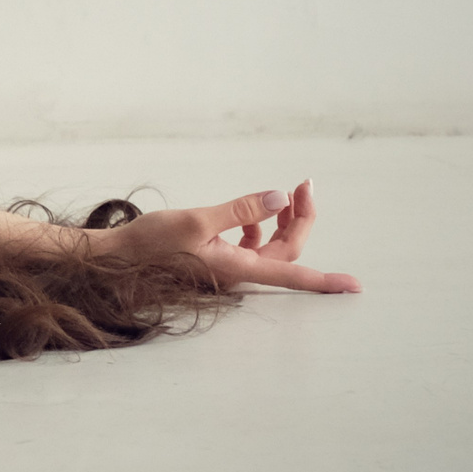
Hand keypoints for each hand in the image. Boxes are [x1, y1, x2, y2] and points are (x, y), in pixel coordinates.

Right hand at [106, 179, 359, 292]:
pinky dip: (258, 226)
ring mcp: (227, 266)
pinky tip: (251, 214)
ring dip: (283, 220)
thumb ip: (240, 209)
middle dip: (302, 218)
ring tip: (287, 194)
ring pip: (271, 246)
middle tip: (304, 185)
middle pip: (287, 249)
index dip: (325, 281)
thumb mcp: (196, 220)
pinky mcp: (214, 258)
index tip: (355, 286)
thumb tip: (278, 198)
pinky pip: (251, 245)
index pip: (292, 272)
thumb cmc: (150, 243)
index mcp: (237, 267)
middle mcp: (237, 271)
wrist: (117, 256)